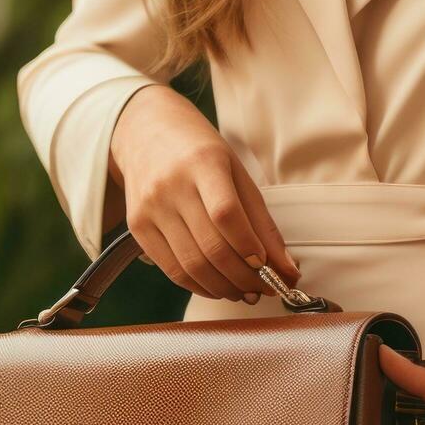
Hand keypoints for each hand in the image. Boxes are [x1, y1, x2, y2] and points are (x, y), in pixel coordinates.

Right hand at [110, 85, 299, 301]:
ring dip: (225, 288)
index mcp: (203, 163)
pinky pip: (172, 270)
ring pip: (191, 266)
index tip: (270, 267)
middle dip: (244, 278)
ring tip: (246, 291)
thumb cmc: (200, 152)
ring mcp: (150, 209)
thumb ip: (261, 221)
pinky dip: (200, 286)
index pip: (226, 214)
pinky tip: (219, 287)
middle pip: (210, 247)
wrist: (145, 133)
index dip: (250, 247)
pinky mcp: (138, 228)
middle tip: (266, 288)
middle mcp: (171, 186)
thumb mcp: (236, 172)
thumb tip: (286, 269)